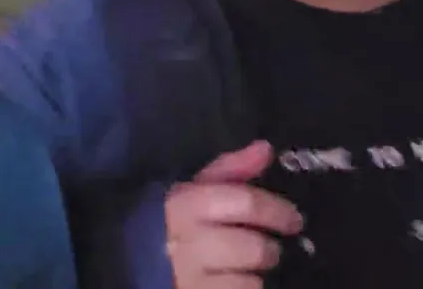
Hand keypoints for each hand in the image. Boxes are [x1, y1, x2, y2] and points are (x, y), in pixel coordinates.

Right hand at [166, 141, 304, 288]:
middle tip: (270, 249)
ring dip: (255, 273)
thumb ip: (229, 170)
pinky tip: (233, 282)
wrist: (128, 261)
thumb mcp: (192, 191)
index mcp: (185, 205)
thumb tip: (265, 148)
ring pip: (248, 279)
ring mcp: (188, 277)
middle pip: (252, 247)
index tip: (294, 220)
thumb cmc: (169, 222)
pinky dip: (244, 288)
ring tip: (247, 268)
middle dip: (268, 248)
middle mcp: (187, 242)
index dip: (276, 211)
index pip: (244, 203)